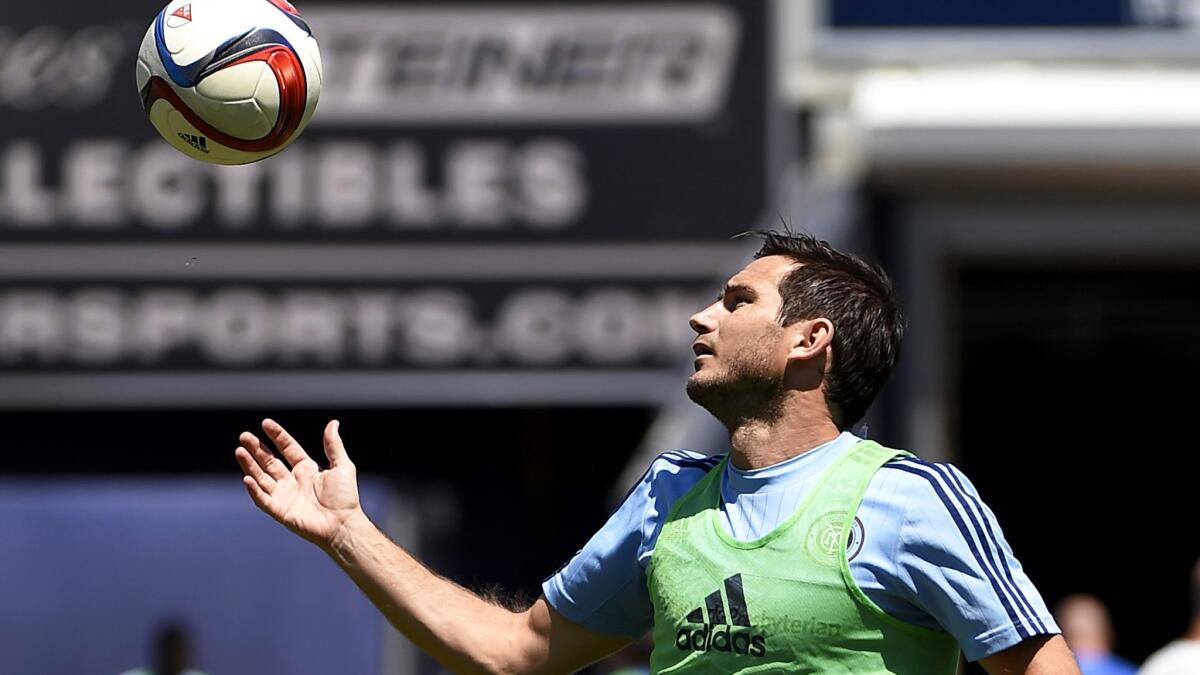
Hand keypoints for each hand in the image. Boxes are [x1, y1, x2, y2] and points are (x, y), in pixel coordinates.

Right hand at [235, 418, 362, 549]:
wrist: (343, 524)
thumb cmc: (345, 497)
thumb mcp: (342, 466)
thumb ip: (334, 445)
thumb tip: (333, 423)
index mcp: (306, 469)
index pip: (287, 448)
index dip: (277, 436)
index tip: (265, 423)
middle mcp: (292, 481)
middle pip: (270, 461)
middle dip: (257, 449)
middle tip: (244, 436)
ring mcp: (284, 496)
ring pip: (262, 477)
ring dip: (250, 465)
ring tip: (239, 451)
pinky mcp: (280, 511)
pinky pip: (263, 499)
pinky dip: (254, 490)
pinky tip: (247, 478)